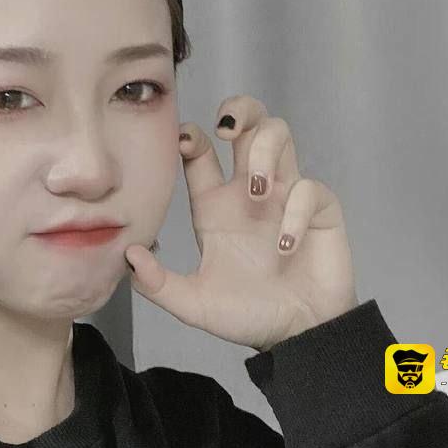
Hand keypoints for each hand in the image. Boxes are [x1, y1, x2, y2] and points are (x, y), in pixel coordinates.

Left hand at [124, 96, 359, 351]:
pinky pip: (309, 188)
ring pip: (281, 135)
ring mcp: (284, 196)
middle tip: (227, 128)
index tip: (184, 142)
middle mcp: (248, 192)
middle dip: (239, 110)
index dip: (190, 136)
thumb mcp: (194, 303)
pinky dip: (296, 211)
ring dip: (266, 151)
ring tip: (256, 189)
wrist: (297, 337)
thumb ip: (158, 284)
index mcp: (215, 205)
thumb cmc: (248, 315)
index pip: (200, 152)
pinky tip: (284, 246)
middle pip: (248, 123)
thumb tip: (128, 256)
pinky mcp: (318, 211)